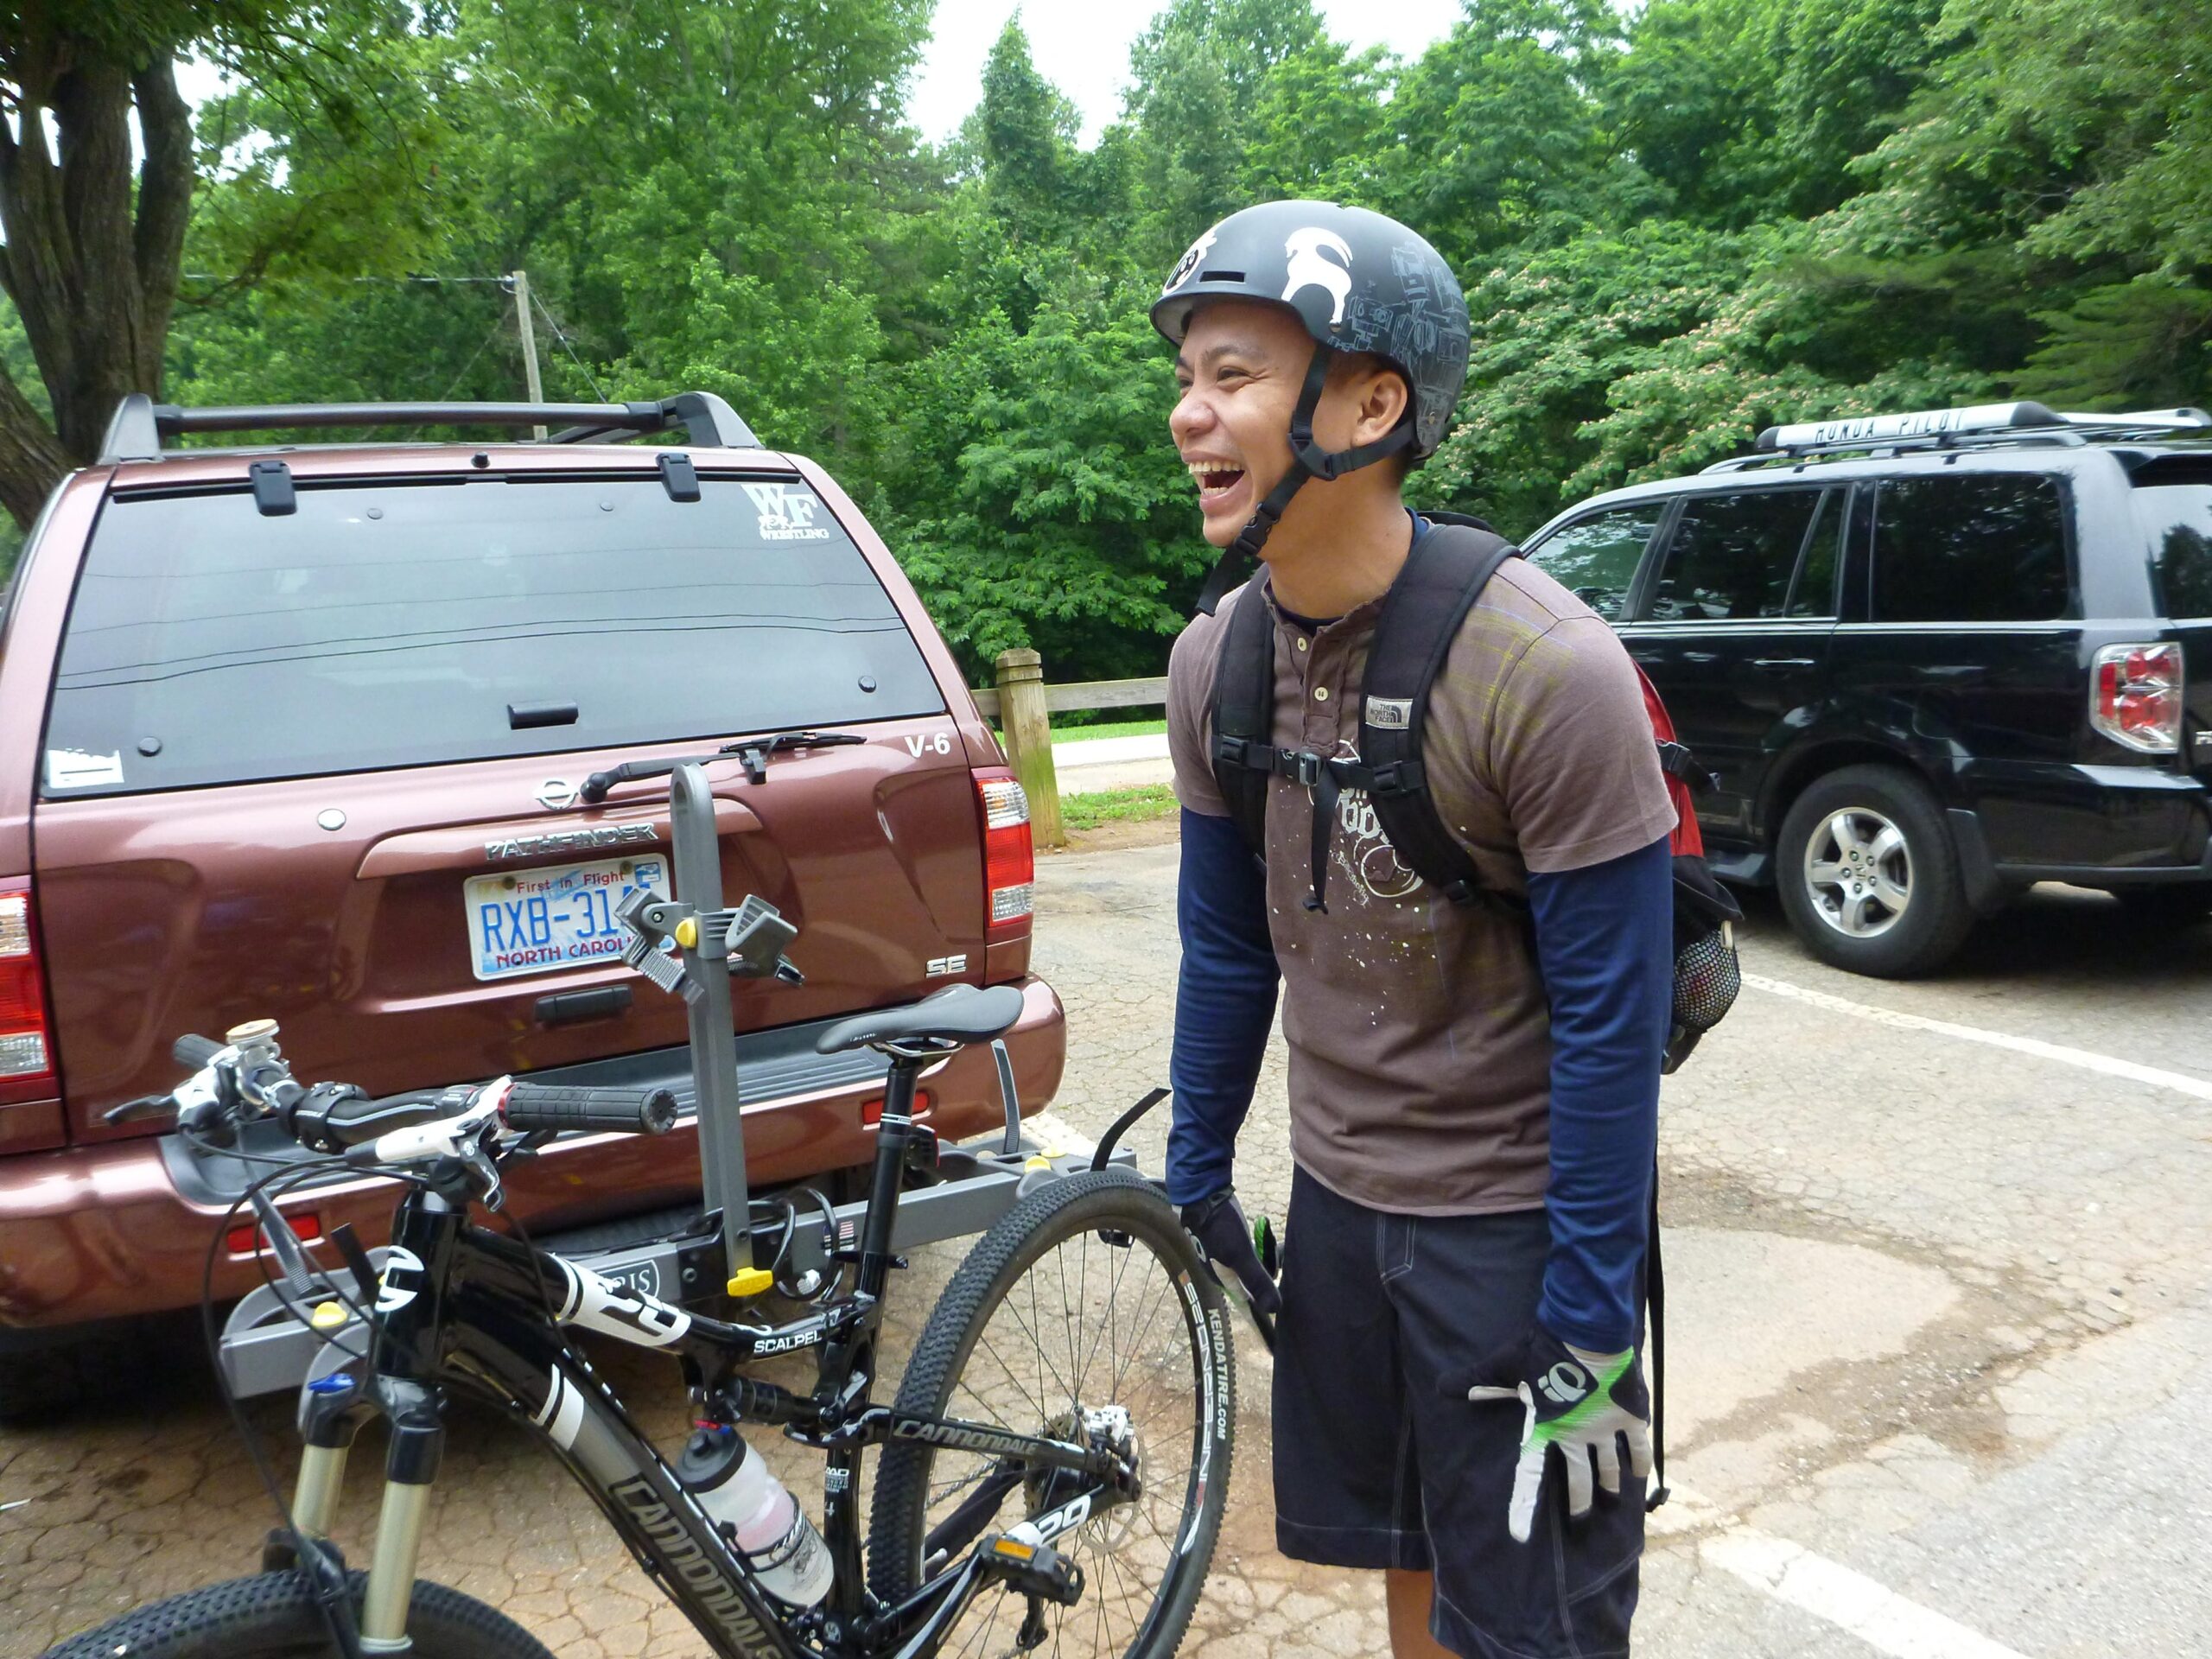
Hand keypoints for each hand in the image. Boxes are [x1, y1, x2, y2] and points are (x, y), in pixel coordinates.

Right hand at [1180, 1189, 1280, 1316]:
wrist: (1202, 1193)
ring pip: (1251, 1264)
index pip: (1245, 1302)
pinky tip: (1264, 1236)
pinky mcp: (1227, 1237)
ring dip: (1264, 1256)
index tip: (1278, 1312)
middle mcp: (1221, 1270)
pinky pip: (1249, 1250)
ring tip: (1272, 1243)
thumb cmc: (1220, 1226)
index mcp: (1222, 1279)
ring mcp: (1223, 1253)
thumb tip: (1274, 1309)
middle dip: (1267, 1274)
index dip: (1261, 1307)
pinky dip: (1259, 1246)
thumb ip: (1256, 1280)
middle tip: (1278, 1260)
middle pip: (1251, 1282)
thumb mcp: (1241, 1254)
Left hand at [1462, 1324, 1651, 1542]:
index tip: (1519, 1537)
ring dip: (1608, 1485)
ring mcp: (1605, 1429)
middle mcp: (1576, 1437)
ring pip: (1607, 1467)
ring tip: (1611, 1499)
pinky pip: (1638, 1447)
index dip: (1524, 1507)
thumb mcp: (1505, 1365)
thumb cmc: (1543, 1348)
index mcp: (1546, 1429)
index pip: (1529, 1475)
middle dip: (1579, 1503)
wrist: (1587, 1332)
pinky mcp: (1629, 1416)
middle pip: (1578, 1481)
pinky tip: (1639, 1475)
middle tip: (1579, 1521)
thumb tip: (1441, 1388)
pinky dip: (1639, 1461)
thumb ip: (1478, 1382)